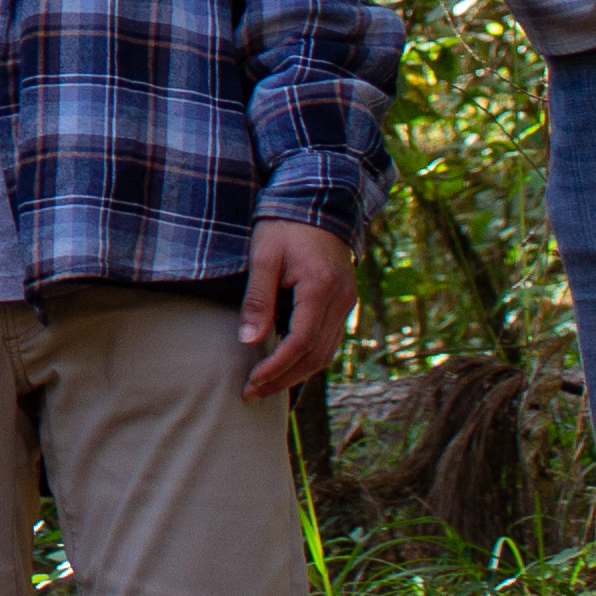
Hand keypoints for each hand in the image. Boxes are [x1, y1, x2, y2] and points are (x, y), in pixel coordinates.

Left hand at [237, 220, 354, 400]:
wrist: (317, 202)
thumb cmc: (284, 226)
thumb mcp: (263, 257)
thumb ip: (258, 299)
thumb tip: (248, 340)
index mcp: (321, 289)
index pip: (300, 342)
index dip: (276, 367)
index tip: (251, 382)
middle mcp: (341, 301)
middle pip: (316, 356)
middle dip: (284, 379)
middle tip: (253, 393)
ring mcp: (347, 303)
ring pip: (326, 353)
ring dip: (296, 374)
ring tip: (265, 385)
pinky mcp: (344, 302)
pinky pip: (329, 341)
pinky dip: (307, 358)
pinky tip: (285, 364)